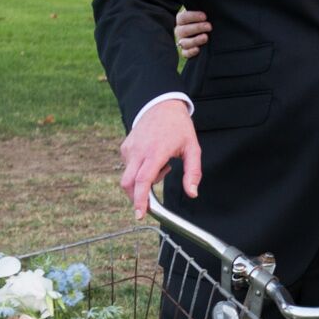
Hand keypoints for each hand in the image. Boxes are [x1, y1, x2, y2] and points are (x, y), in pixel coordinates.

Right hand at [119, 100, 201, 218]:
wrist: (161, 105)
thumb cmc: (179, 127)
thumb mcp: (193, 148)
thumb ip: (193, 173)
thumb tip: (192, 194)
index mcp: (156, 151)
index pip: (143, 180)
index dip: (140, 199)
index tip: (140, 214)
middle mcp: (139, 150)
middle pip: (128, 183)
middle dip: (136, 197)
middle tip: (150, 202)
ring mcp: (129, 148)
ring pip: (129, 176)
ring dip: (144, 181)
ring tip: (163, 166)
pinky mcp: (125, 147)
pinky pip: (129, 167)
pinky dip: (140, 171)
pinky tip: (153, 159)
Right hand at [175, 6, 210, 58]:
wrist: (203, 34)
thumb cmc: (203, 22)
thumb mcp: (201, 15)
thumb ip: (202, 13)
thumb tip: (209, 6)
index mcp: (181, 20)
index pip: (183, 17)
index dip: (193, 16)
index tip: (205, 16)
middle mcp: (179, 31)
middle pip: (184, 30)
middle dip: (197, 28)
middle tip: (209, 26)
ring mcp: (181, 42)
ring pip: (184, 42)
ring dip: (195, 40)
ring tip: (206, 37)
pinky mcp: (184, 52)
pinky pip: (185, 53)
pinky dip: (191, 52)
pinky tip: (198, 49)